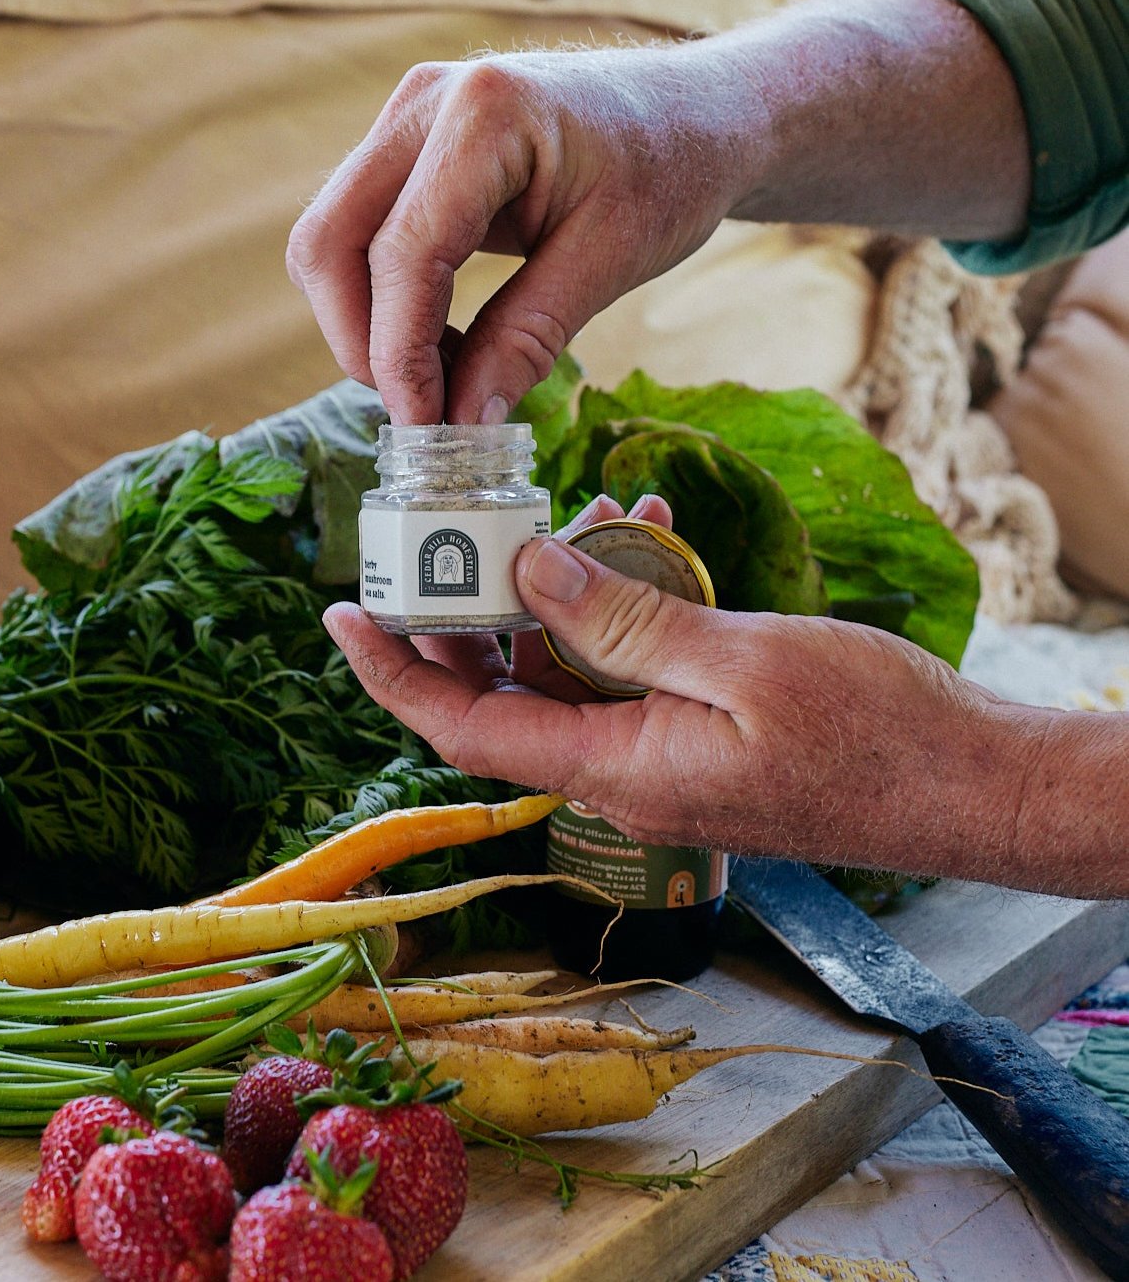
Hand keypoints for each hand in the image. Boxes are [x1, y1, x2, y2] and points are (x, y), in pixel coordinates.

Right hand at [286, 48, 759, 426]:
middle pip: (328, 242)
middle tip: (421, 409)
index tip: (425, 426)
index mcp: (485, 114)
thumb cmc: (668, 169)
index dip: (400, 354)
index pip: (403, 253)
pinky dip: (385, 303)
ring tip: (446, 375)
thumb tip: (461, 423)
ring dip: (367, 326)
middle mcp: (425, 104)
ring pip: (329, 242)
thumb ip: (528, 339)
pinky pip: (359, 237)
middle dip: (360, 342)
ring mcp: (408, 121)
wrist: (692, 113)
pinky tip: (447, 342)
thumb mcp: (611, 260)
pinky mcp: (407, 151)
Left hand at [324, 501, 1054, 887]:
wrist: (971, 786)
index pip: (466, 729)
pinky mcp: (695, 746)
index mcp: (617, 770)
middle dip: (466, 622)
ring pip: (566, 683)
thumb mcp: (741, 662)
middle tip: (450, 540)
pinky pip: (624, 682)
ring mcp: (659, 765)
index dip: (394, 674)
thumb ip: (624, 622)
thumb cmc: (877, 732)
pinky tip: (643, 549)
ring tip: (573, 525)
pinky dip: (615, 618)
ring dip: (554, 606)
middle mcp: (622, 778)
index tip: (341, 616)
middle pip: (504, 703)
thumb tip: (524, 573)